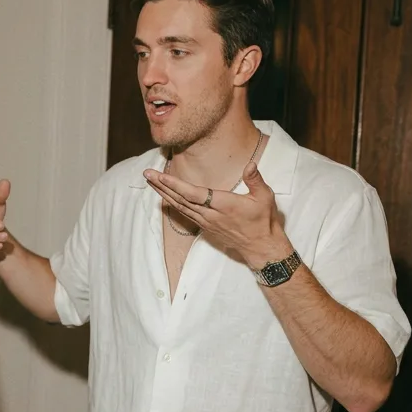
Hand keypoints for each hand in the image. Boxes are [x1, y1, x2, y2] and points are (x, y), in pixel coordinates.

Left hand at [143, 162, 290, 267]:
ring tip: (151, 182)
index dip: (175, 185)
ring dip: (164, 193)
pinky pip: (184, 213)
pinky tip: (164, 197)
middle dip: (162, 186)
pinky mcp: (205, 226)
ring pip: (180, 206)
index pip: (194, 194)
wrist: (260, 246)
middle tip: (147, 174)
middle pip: (180, 199)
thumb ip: (255, 180)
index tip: (160, 176)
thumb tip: (250, 165)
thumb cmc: (263, 221)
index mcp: (223, 205)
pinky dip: (172, 204)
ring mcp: (206, 221)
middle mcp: (210, 214)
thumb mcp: (265, 197)